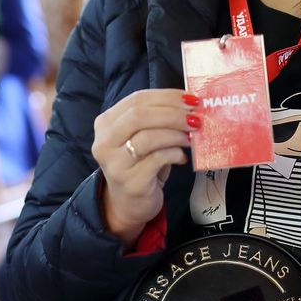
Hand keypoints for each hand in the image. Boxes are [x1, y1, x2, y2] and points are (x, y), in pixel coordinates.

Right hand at [92, 89, 197, 247]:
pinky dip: (175, 153)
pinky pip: (158, 159)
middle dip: (173, 113)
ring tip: (191, 137)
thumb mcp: (142, 137)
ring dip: (176, 134)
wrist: (128, 204)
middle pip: (139, 115)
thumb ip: (157, 119)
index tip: (191, 99)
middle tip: (196, 117)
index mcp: (106, 122)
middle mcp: (105, 141)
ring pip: (148, 137)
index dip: (167, 96)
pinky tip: (182, 157)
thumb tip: (190, 104)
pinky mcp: (130, 181)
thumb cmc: (140, 164)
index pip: (137, 99)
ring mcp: (115, 163)